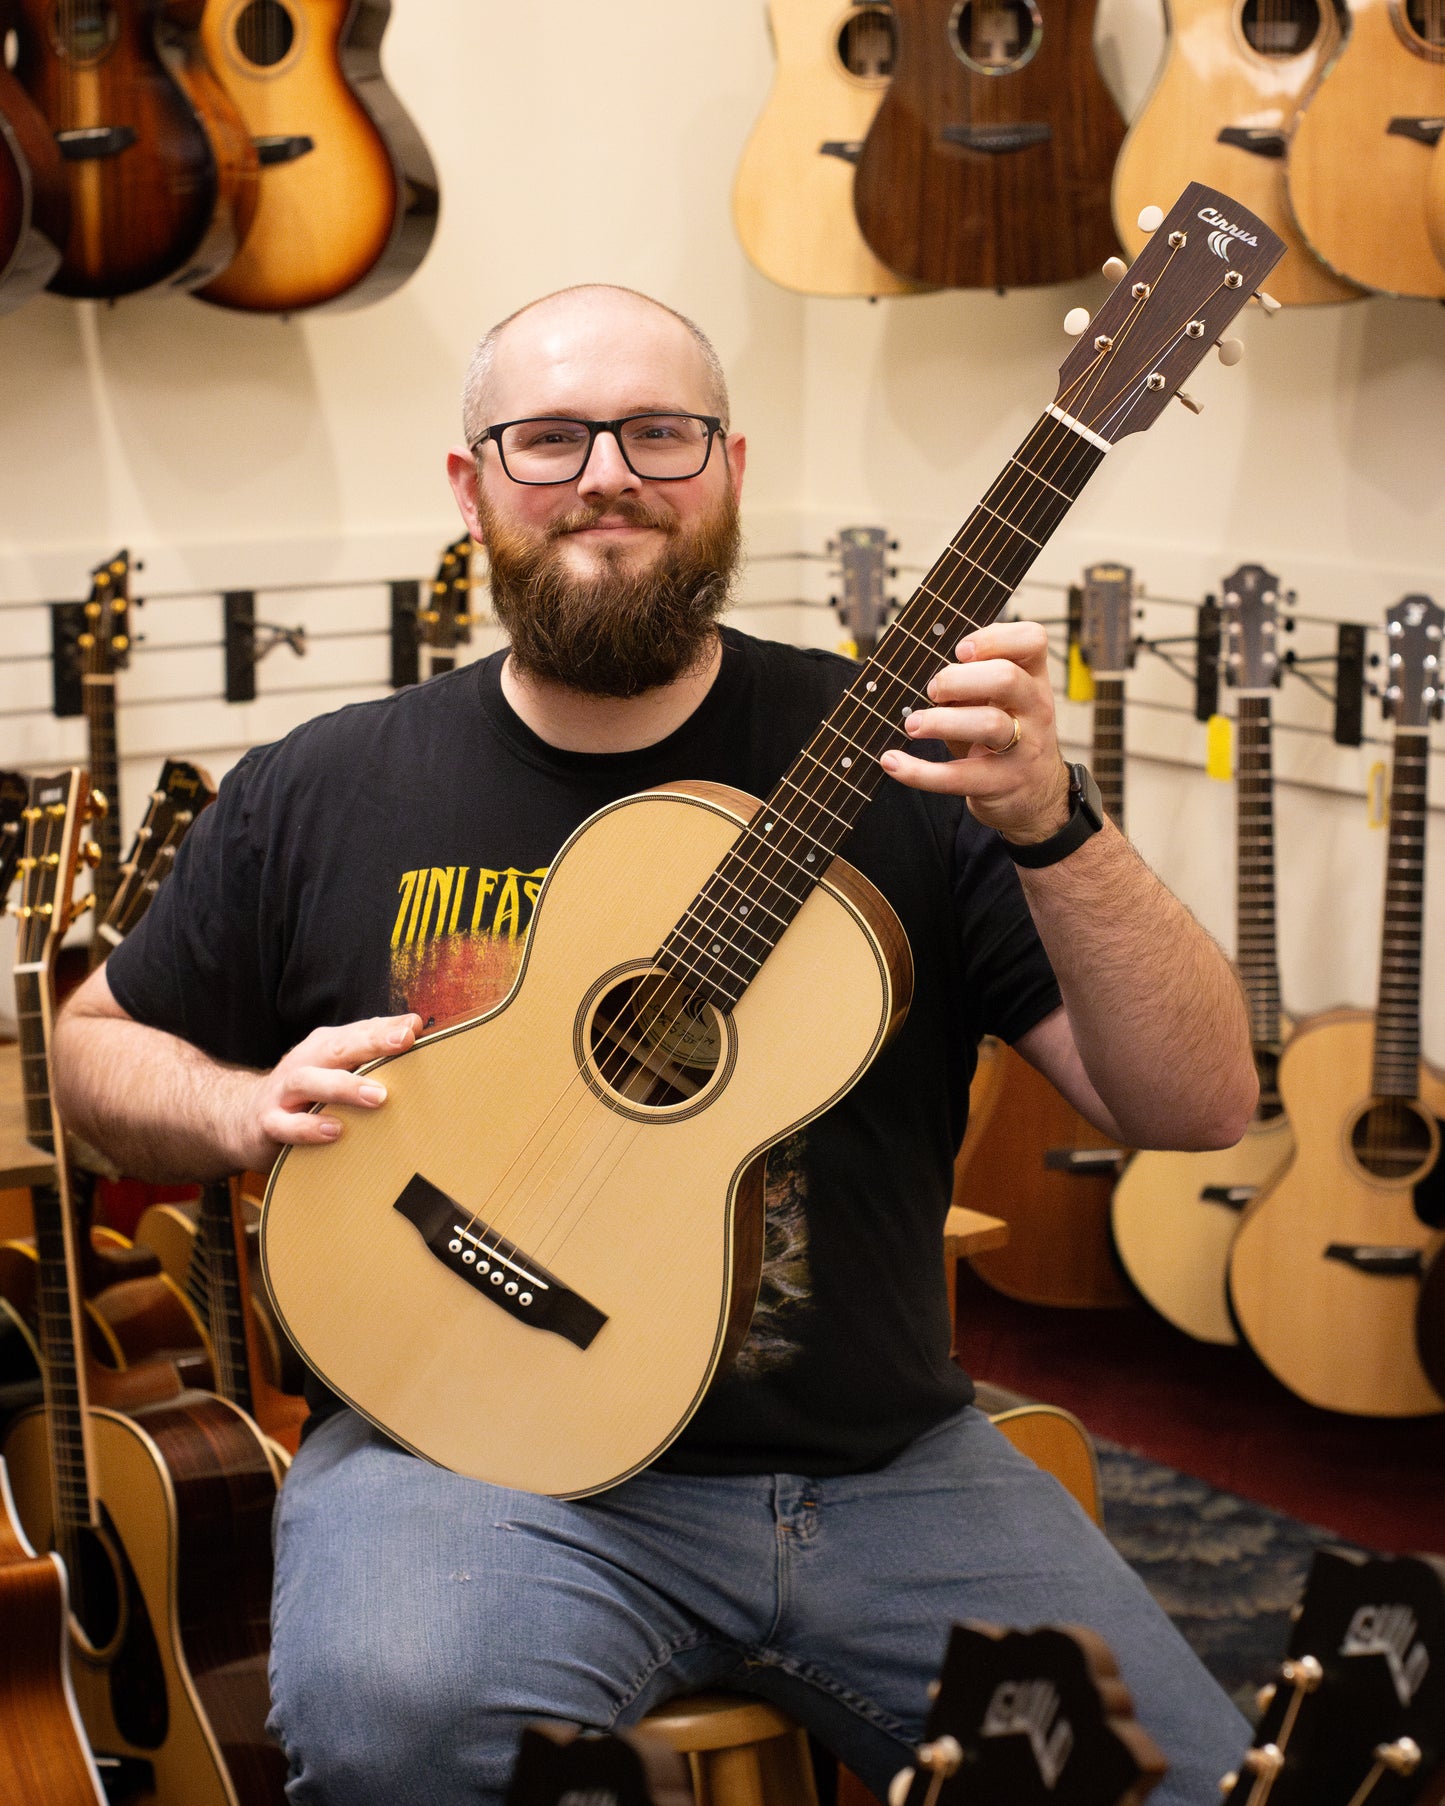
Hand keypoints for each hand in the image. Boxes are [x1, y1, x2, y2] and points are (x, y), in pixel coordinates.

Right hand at [232, 1012, 422, 1169]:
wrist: (242, 1118)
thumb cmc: (306, 1092)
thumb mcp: (335, 1067)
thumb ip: (370, 1049)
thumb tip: (414, 1026)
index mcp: (324, 1047)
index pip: (357, 1032)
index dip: (385, 1028)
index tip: (415, 1027)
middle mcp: (304, 1063)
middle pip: (336, 1047)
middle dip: (371, 1043)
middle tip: (403, 1042)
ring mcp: (283, 1093)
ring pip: (309, 1081)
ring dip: (344, 1087)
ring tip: (379, 1096)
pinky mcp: (268, 1123)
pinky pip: (287, 1125)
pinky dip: (310, 1128)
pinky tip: (335, 1131)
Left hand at [879, 621, 1069, 842]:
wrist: (1035, 792)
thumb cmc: (1005, 734)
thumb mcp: (998, 700)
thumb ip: (972, 680)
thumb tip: (921, 670)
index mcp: (1032, 677)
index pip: (1032, 640)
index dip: (994, 638)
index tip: (961, 650)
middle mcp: (1034, 708)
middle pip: (1005, 678)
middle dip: (958, 679)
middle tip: (932, 690)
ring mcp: (1024, 747)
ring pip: (988, 724)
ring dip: (941, 721)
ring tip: (912, 724)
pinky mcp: (1002, 783)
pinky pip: (958, 776)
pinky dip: (918, 771)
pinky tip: (893, 761)